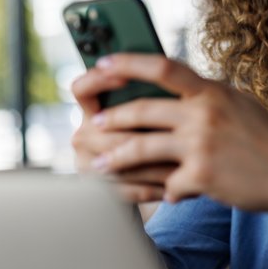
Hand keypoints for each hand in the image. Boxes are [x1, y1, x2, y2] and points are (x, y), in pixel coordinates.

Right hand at [70, 66, 175, 202]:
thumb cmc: (157, 135)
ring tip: (185, 166)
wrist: (143, 179)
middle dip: (144, 133)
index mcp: (92, 110)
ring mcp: (87, 163)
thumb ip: (154, 100)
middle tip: (178, 133)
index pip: (82, 89)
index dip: (98, 80)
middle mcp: (84, 134)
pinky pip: (124, 189)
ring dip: (154, 166)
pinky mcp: (99, 191)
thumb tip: (172, 86)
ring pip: (118, 161)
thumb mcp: (154, 113)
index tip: (125, 78)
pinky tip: (173, 188)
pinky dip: (151, 189)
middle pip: (108, 130)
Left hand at [87, 55, 267, 240]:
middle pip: (143, 109)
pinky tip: (165, 195)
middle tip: (93, 124)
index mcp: (212, 92)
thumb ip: (209, 96)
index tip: (102, 64)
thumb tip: (179, 87)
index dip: (128, 64)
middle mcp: (205, 114)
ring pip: (142, 147)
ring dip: (115, 157)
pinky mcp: (202, 176)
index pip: (163, 67)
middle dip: (112, 118)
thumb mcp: (241, 105)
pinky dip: (165, 191)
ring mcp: (202, 145)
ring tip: (98, 164)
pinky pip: (168, 184)